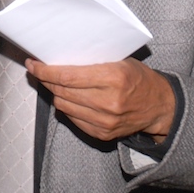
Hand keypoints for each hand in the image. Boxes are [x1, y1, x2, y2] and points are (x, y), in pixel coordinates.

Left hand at [25, 58, 175, 141]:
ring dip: (55, 93)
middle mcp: (108, 102)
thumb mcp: (121, 61)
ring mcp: (104, 121)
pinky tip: (69, 98)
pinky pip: (73, 119)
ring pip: (63, 105)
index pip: (67, 76)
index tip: (33, 64)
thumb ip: (94, 61)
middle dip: (46, 79)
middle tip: (38, 70)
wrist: (160, 107)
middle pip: (62, 90)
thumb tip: (60, 58)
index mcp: (113, 78)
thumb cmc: (139, 79)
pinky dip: (68, 107)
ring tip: (54, 83)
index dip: (45, 70)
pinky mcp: (102, 134)